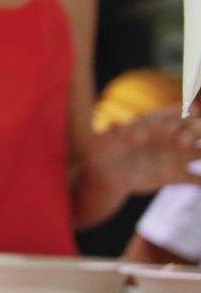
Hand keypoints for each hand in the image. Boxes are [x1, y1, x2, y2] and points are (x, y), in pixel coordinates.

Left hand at [85, 107, 200, 197]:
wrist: (103, 175)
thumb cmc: (102, 151)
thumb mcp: (102, 140)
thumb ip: (111, 133)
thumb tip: (115, 126)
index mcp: (156, 123)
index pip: (180, 112)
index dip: (181, 115)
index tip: (169, 126)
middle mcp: (171, 137)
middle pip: (197, 128)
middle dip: (194, 131)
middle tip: (180, 142)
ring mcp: (175, 157)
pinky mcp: (174, 176)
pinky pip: (196, 180)